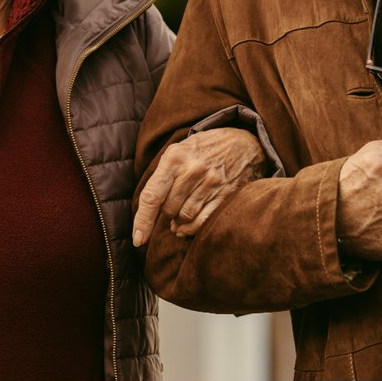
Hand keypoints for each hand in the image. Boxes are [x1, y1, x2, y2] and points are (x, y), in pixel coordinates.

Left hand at [132, 127, 265, 245]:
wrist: (244, 141)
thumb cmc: (204, 149)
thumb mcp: (178, 151)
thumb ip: (163, 177)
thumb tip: (152, 215)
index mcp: (175, 157)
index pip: (152, 195)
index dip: (143, 220)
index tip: (138, 239)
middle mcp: (193, 169)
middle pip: (168, 209)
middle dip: (166, 213)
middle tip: (170, 209)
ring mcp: (212, 182)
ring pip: (185, 217)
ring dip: (179, 223)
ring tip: (178, 220)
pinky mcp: (227, 194)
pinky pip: (204, 220)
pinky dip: (193, 228)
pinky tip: (188, 227)